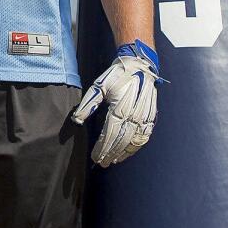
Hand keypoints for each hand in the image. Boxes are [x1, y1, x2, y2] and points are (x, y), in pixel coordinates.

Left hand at [70, 39, 160, 166]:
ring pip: (134, 141)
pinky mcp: (151, 116)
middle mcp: (133, 114)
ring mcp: (144, 116)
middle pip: (121, 140)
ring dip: (124, 153)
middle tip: (102, 163)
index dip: (102, 148)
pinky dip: (136, 146)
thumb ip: (88, 104)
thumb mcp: (99, 86)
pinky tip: (129, 151)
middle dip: (111, 153)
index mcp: (119, 107)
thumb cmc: (116, 75)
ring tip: (114, 160)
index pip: (109, 134)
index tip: (95, 157)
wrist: (139, 65)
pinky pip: (145, 136)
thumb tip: (76, 120)